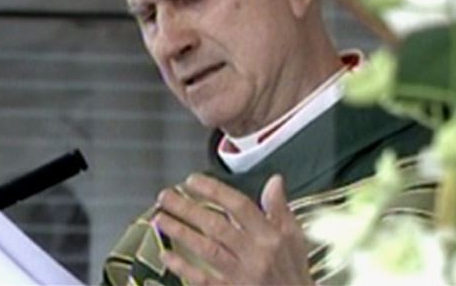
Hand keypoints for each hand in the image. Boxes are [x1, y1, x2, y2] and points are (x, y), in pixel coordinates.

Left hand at [153, 174, 312, 284]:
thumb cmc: (294, 275)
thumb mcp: (295, 240)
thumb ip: (280, 210)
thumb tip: (274, 180)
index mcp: (271, 237)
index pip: (239, 206)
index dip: (214, 190)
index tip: (191, 181)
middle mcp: (256, 254)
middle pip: (216, 225)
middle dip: (187, 208)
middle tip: (165, 196)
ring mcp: (242, 276)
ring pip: (206, 249)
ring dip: (181, 232)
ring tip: (160, 218)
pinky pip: (203, 279)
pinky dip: (183, 267)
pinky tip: (165, 255)